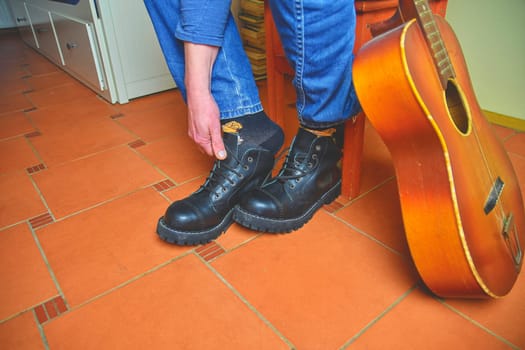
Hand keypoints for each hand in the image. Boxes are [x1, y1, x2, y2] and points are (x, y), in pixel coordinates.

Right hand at [184, 42, 225, 159]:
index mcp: (200, 140)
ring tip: (217, 130)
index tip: (226, 146)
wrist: (198, 94)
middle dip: (215, 146)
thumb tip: (221, 156)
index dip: (220, 151)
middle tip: (223, 136)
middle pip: (207, 148)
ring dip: (211, 139)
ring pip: (204, 142)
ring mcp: (192, 132)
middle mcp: (195, 137)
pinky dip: (207, 134)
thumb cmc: (206, 108)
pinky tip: (210, 126)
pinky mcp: (192, 126)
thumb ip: (218, 143)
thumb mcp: (215, 127)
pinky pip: (201, 135)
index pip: (212, 153)